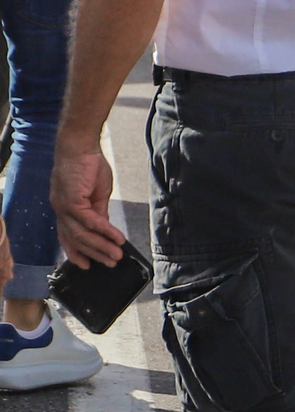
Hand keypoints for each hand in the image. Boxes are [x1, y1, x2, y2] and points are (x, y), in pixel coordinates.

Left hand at [50, 136, 123, 269]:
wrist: (80, 146)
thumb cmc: (88, 165)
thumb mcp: (96, 193)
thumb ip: (98, 211)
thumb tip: (104, 228)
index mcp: (64, 208)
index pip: (67, 236)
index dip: (75, 252)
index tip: (86, 265)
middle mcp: (60, 210)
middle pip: (75, 240)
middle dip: (94, 254)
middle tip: (110, 263)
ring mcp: (64, 207)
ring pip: (81, 234)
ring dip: (101, 246)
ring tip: (117, 255)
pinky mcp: (72, 201)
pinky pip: (90, 222)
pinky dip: (105, 231)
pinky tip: (117, 238)